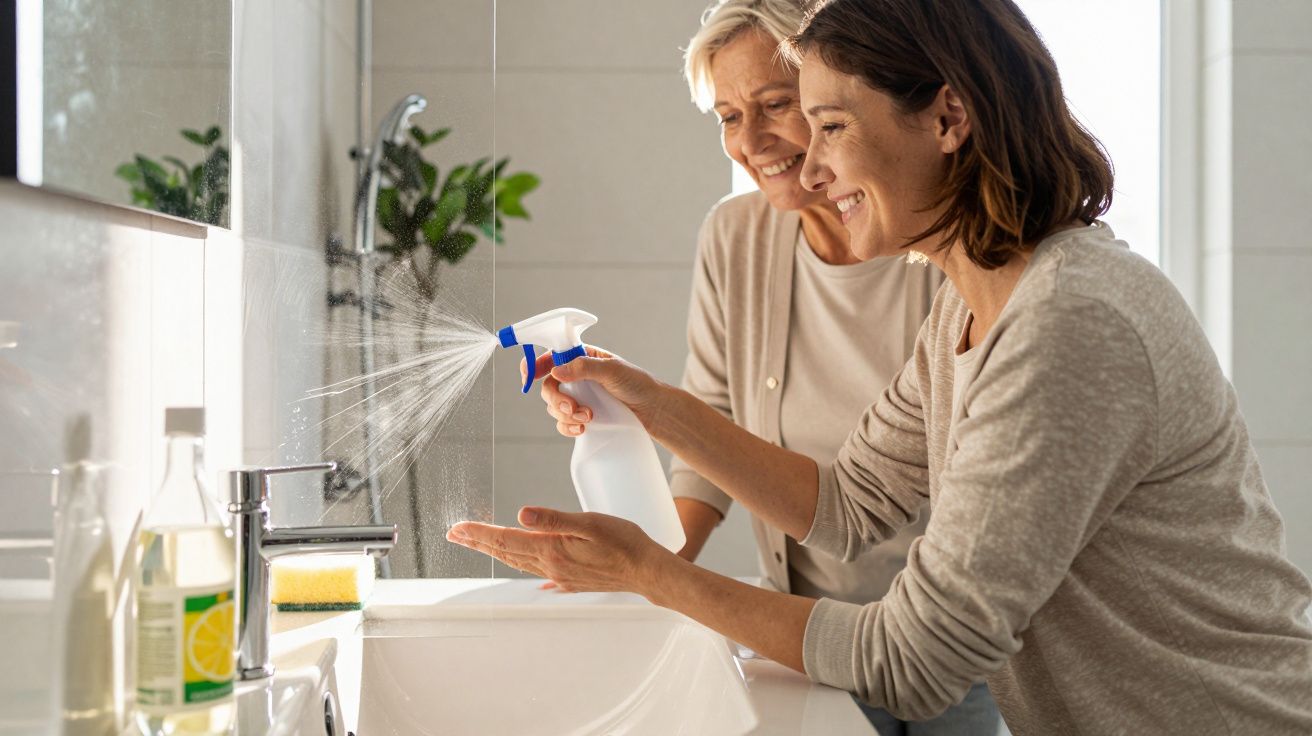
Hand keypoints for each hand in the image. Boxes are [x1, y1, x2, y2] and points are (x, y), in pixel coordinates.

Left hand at [447, 507, 672, 595]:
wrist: (648, 571)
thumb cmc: (624, 542)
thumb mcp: (590, 522)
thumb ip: (553, 519)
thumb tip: (520, 515)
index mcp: (551, 550)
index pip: (506, 539)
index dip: (479, 533)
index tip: (456, 527)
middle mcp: (551, 566)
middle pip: (506, 552)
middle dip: (478, 543)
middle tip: (454, 535)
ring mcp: (561, 576)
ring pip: (520, 562)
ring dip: (497, 552)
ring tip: (480, 545)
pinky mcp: (573, 580)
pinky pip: (542, 574)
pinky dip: (527, 568)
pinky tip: (530, 575)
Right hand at [522, 345, 667, 436]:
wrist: (654, 410)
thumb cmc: (637, 383)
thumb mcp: (612, 370)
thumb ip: (584, 367)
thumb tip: (555, 370)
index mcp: (581, 357)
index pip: (550, 357)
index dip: (534, 365)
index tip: (528, 376)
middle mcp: (576, 376)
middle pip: (548, 386)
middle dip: (556, 399)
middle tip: (572, 408)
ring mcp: (579, 397)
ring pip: (554, 407)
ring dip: (565, 415)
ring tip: (588, 419)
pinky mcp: (583, 416)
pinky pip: (563, 423)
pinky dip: (568, 427)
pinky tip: (582, 430)